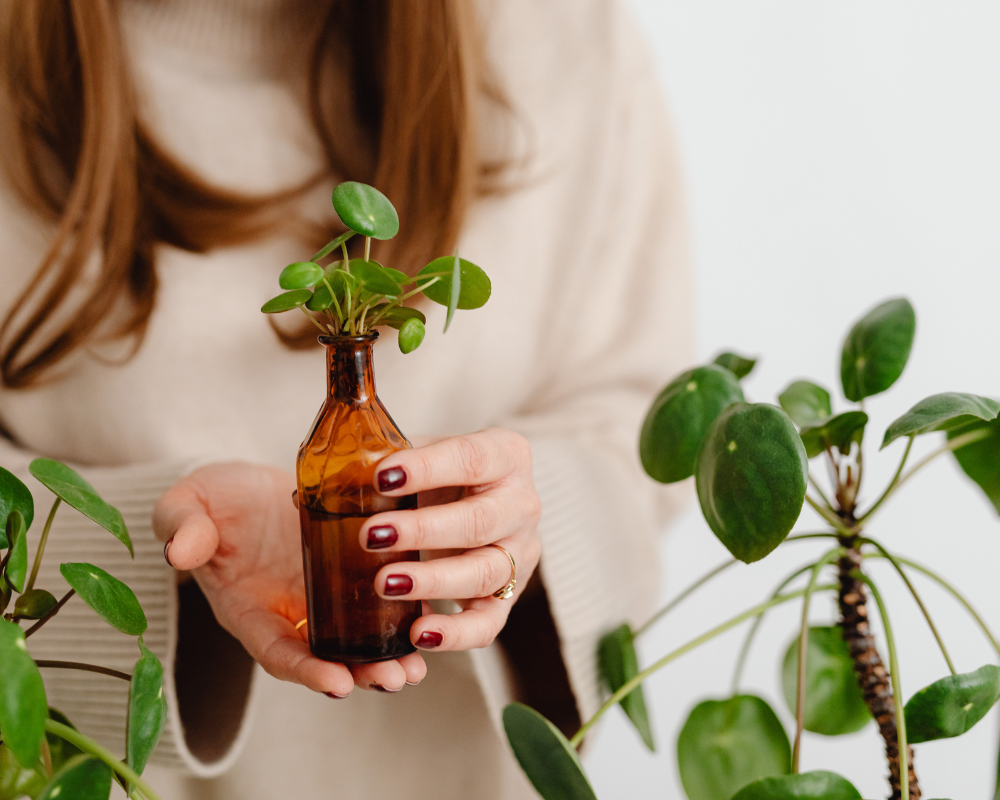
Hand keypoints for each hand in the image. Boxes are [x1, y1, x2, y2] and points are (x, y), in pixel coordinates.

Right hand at [152, 463, 426, 696]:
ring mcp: (320, 597)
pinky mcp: (348, 573)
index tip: (339, 683)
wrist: (245, 484)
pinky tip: (428, 623)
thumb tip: (179, 551)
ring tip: (416, 668)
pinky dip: (399, 617)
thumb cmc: (213, 500)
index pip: (275, 650)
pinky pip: (375, 602)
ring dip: (386, 656)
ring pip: (355, 638)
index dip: (306, 670)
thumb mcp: (189, 504)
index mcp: (247, 608)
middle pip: (325, 655)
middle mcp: (287, 613)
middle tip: (394, 679)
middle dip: (360, 672)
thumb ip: (184, 527)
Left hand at [361, 428, 541, 651]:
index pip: (471, 458)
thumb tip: (318, 485)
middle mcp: (522, 504)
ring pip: (484, 572)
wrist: (473, 500)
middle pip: (479, 520)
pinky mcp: (509, 596)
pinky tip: (417, 633)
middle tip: (372, 536)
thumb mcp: (420, 456)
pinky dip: (455, 634)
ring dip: (433, 581)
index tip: (382, 476)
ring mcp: (521, 554)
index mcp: (506, 455)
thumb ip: (383, 464)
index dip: (428, 468)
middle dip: (423, 530)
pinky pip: (489, 623)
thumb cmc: (439, 474)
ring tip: (384, 584)